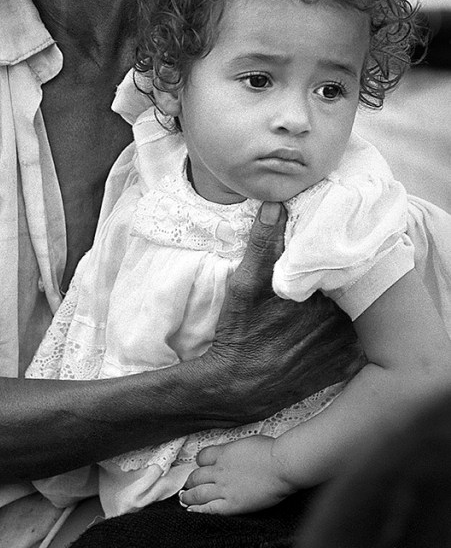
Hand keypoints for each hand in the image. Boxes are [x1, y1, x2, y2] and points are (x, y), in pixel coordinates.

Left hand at [179, 437, 293, 514]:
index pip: (202, 457)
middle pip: (197, 476)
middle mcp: (219, 471)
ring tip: (185, 499)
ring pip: (198, 493)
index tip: (201, 467)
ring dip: (189, 496)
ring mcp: (224, 488)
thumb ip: (235, 450)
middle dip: (191, 481)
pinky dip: (198, 510)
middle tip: (189, 485)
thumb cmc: (270, 451)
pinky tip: (192, 511)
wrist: (280, 465)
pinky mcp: (232, 504)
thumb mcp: (246, 442)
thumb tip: (235, 453)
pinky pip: (209, 509)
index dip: (200, 462)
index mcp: (223, 453)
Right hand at [194, 202, 364, 425]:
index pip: (340, 266)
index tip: (329, 248)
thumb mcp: (244, 283)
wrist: (237, 387)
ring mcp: (341, 348)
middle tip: (326, 274)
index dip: (335, 257)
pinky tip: (327, 330)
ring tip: (326, 302)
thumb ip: (262, 243)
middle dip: (340, 281)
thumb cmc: (239, 332)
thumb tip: (275, 205)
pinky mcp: (340, 368)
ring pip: (353, 315)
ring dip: (345, 308)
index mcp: (320, 296)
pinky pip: (355, 344)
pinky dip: (347, 335)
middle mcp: (337, 322)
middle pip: (349, 291)